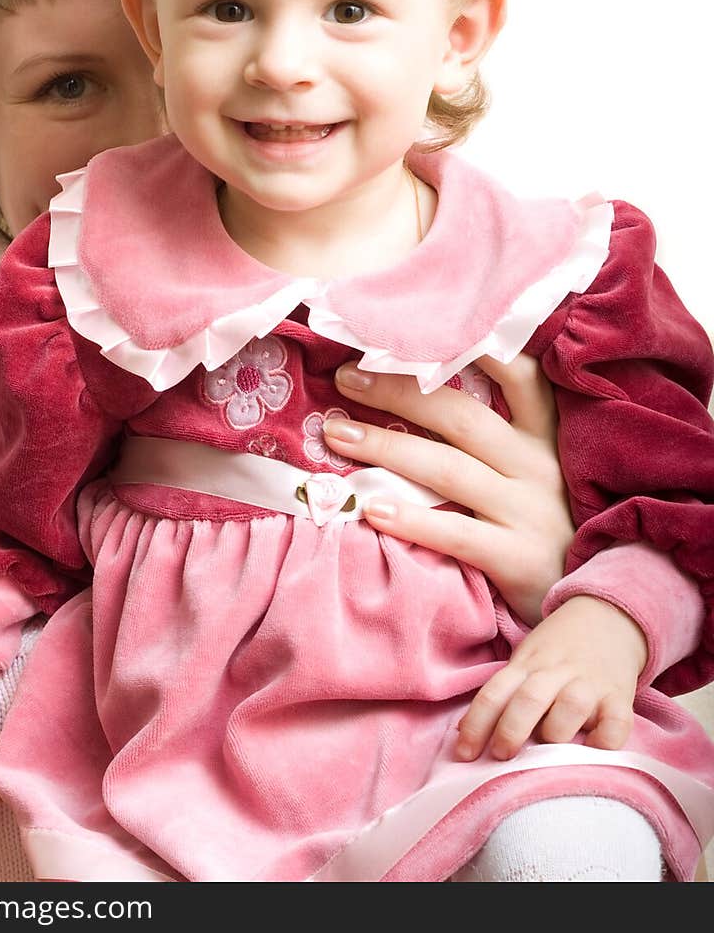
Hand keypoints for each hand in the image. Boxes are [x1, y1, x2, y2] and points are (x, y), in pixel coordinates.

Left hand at [323, 353, 572, 623]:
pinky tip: (371, 509)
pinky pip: (457, 533)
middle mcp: (538, 465)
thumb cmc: (549, 527)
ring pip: (448, 468)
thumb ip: (498, 436)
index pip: (518, 375)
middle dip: (397, 391)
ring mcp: (529, 511)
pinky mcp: (519, 558)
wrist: (596, 604)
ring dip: (387, 447)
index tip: (413, 328)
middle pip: (460, 416)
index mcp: (543, 437)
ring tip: (337, 434)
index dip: (472, 346)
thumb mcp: (537, 472)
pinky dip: (412, 519)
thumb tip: (423, 392)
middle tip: (346, 378)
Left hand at [455, 595, 647, 760]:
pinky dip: (606, 740)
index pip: (494, 692)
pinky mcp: (620, 696)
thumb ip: (501, 695)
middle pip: (529, 699)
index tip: (463, 754)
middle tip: (501, 755)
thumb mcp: (524, 661)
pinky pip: (617, 722)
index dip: (476, 724)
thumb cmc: (558, 649)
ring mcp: (590, 683)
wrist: (609, 617)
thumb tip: (463, 734)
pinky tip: (594, 750)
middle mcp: (556, 672)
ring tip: (549, 752)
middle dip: (511, 730)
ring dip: (556, 732)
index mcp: (526, 664)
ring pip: (571, 706)